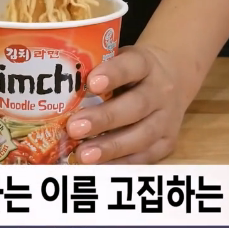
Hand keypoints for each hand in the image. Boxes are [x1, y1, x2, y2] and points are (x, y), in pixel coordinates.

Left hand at [67, 45, 191, 163]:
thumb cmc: (130, 72)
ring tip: (83, 154)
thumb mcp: (118, 60)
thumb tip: (54, 92)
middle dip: (105, 118)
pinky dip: (120, 163)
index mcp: (146, 64)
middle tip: (74, 128)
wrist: (174, 78)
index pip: (132, 65)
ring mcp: (167, 118)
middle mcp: (161, 91)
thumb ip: (95, 71)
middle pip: (137, 105)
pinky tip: (98, 167)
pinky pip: (145, 156)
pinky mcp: (167, 141)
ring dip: (111, 147)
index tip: (91, 83)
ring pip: (143, 135)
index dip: (113, 74)